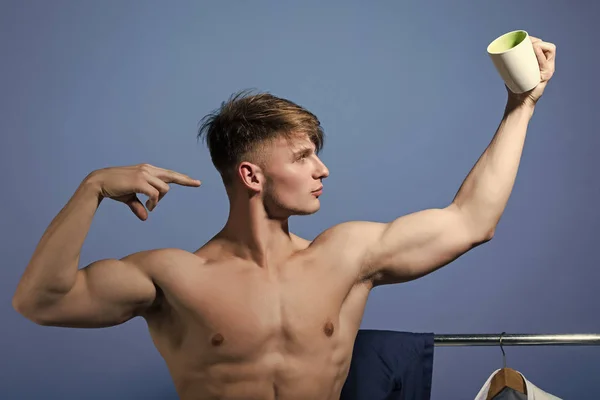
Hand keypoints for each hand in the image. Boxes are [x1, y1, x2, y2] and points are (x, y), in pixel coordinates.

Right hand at [86, 164, 200, 220]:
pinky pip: (154, 195)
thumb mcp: (129, 197)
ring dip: (158, 201)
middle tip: (198, 184)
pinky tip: (147, 207)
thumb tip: (145, 217)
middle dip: (186, 181)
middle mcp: (148, 169)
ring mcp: (144, 174)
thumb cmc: (114, 189)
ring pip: (164, 189)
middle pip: (172, 177)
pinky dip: (153, 203)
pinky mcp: (140, 181)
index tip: (196, 182)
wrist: (99, 183)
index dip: (182, 178)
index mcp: (147, 170)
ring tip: (149, 206)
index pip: (168, 174)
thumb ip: (138, 205)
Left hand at [506, 36, 556, 108]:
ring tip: (529, 46)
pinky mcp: (546, 76)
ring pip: (549, 50)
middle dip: (535, 40)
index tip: (524, 39)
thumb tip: (498, 55)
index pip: (542, 45)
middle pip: (546, 46)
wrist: (519, 102)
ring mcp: (548, 70)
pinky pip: (545, 63)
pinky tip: (535, 48)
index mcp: (540, 62)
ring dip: (539, 45)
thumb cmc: (515, 88)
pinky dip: (540, 55)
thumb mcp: (512, 73)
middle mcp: (546, 64)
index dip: (534, 39)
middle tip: (525, 41)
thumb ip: (510, 65)